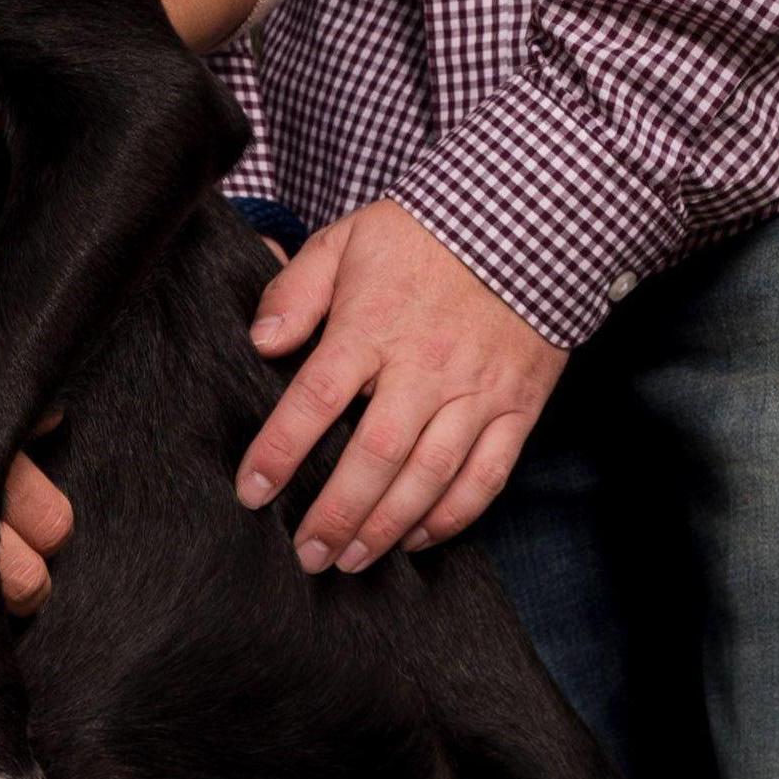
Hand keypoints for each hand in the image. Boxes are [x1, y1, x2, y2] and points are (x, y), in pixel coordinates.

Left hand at [236, 199, 564, 571]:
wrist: (527, 217)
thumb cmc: (424, 231)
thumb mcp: (347, 239)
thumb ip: (297, 290)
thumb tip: (261, 343)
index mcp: (372, 324)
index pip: (315, 400)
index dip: (279, 452)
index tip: (252, 491)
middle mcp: (423, 366)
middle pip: (373, 457)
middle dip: (335, 515)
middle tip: (307, 555)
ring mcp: (475, 392)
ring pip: (428, 478)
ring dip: (386, 528)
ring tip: (352, 560)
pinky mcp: (516, 407)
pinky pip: (485, 477)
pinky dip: (453, 517)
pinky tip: (419, 538)